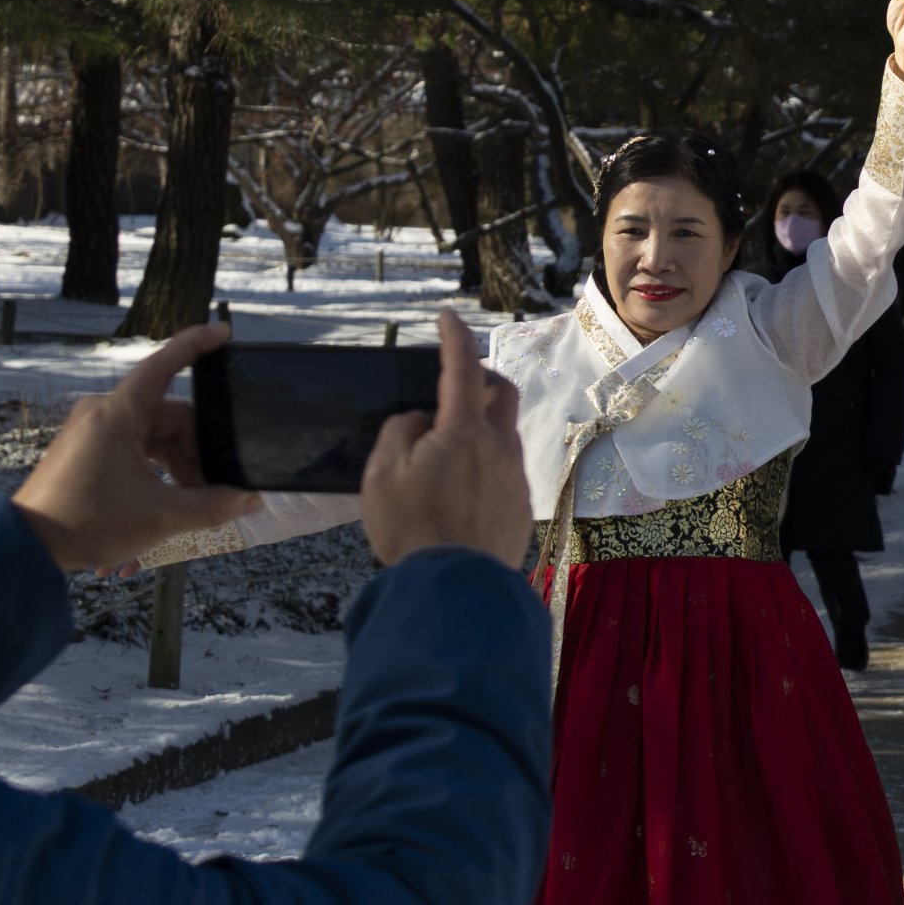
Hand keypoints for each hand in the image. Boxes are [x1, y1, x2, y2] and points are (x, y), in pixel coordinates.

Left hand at [11, 324, 258, 571]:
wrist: (29, 545)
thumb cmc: (87, 523)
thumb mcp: (161, 516)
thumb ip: (213, 505)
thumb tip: (251, 500)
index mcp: (117, 415)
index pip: (164, 365)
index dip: (195, 344)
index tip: (223, 331)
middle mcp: (103, 413)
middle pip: (170, 417)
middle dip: (196, 452)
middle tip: (212, 490)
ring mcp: (93, 431)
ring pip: (154, 436)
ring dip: (178, 467)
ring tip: (188, 505)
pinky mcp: (88, 449)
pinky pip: (135, 448)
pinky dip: (156, 470)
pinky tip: (166, 502)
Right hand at [360, 311, 532, 569]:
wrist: (454, 587)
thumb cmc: (411, 528)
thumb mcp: (382, 474)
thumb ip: (401, 433)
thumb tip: (421, 422)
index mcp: (465, 432)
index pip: (462, 368)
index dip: (454, 337)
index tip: (447, 317)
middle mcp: (500, 447)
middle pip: (502, 392)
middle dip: (481, 375)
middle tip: (454, 380)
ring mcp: (515, 476)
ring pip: (505, 432)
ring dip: (482, 422)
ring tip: (448, 442)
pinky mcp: (520, 504)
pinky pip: (506, 467)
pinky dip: (486, 459)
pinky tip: (461, 482)